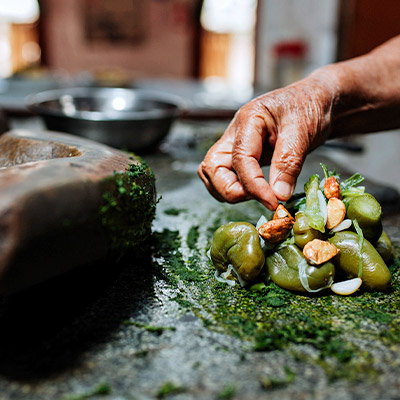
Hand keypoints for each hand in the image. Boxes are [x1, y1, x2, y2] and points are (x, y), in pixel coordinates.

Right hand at [198, 74, 335, 209]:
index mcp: (248, 119)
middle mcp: (235, 133)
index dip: (254, 185)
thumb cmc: (310, 107)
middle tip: (262, 198)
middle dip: (231, 190)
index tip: (273, 201)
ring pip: (214, 175)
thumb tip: (278, 195)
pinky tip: (259, 192)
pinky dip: (237, 190)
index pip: (240, 158)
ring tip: (262, 195)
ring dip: (231, 192)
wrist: (317, 102)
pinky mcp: (243, 158)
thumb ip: (288, 162)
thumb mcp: (303, 131)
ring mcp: (236, 146)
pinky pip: (227, 178)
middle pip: (213, 167)